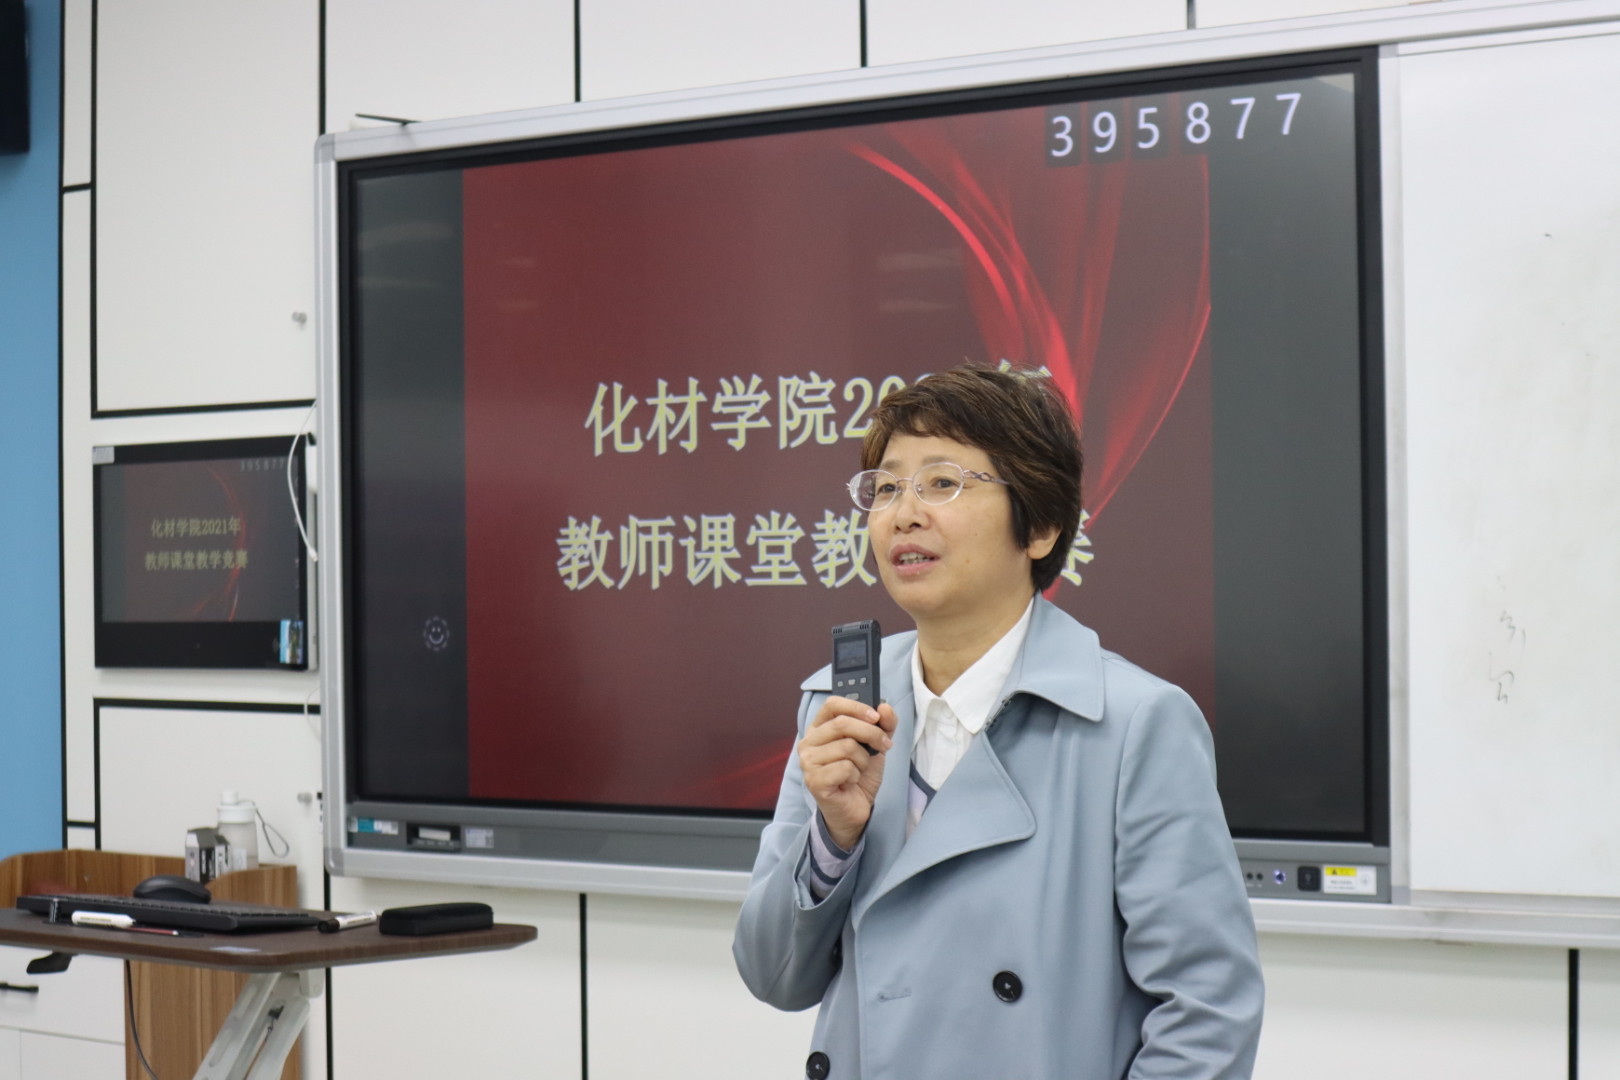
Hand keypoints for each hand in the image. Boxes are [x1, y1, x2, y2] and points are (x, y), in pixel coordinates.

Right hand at [798, 697, 897, 850]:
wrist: (855, 809)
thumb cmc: (859, 775)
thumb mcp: (876, 746)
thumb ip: (883, 725)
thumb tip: (884, 707)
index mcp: (819, 728)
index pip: (832, 704)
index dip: (856, 706)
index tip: (876, 716)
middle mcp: (809, 742)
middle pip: (842, 723)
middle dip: (871, 733)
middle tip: (884, 746)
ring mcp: (808, 762)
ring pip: (847, 747)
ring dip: (864, 760)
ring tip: (859, 770)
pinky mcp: (814, 781)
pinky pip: (845, 767)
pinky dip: (856, 775)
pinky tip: (850, 782)